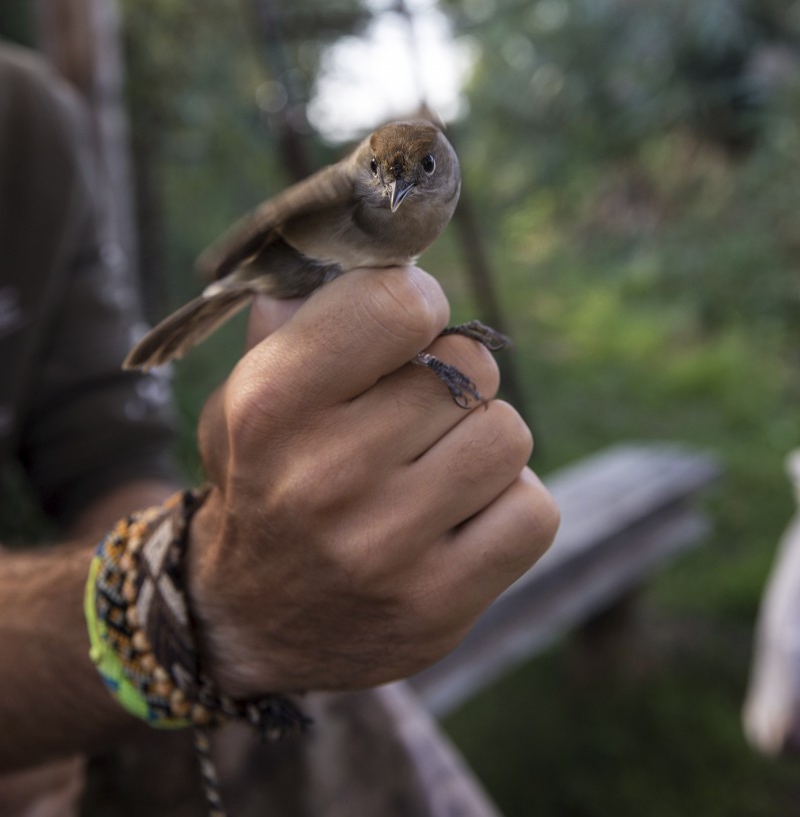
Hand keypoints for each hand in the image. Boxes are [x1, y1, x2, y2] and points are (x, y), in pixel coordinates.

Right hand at [187, 267, 558, 696]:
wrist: (245, 622)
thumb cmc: (263, 477)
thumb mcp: (247, 391)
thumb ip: (302, 316)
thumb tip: (371, 246)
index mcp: (273, 404)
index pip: (398, 303)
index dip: (419, 302)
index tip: (405, 324)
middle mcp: (326, 476)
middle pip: (470, 366)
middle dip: (452, 375)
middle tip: (414, 406)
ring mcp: (385, 548)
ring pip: (509, 434)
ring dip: (482, 439)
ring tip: (435, 463)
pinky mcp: (438, 607)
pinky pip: (534, 511)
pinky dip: (509, 503)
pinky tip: (460, 513)